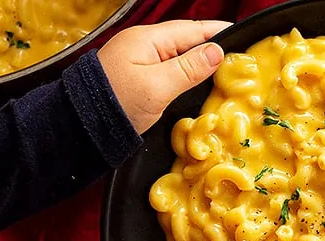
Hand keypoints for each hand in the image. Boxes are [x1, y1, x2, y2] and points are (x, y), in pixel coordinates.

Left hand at [97, 20, 230, 134]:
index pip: (192, 30)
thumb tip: (218, 52)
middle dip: (212, 46)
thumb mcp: (158, 87)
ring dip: (201, 60)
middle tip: (239, 57)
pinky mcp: (138, 77)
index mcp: (148, 40)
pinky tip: (199, 81)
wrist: (81, 126)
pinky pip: (170, 68)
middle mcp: (144, 45)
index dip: (218, 33)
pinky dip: (188, 72)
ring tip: (225, 69)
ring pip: (179, 55)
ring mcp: (140, 61)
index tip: (242, 37)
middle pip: (186, 41)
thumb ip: (189, 69)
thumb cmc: (117, 105)